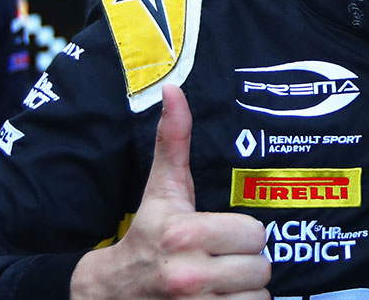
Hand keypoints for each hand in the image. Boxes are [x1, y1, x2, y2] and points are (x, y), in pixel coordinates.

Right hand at [71, 85, 269, 298]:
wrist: (107, 296)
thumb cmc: (146, 236)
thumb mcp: (161, 190)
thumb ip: (173, 140)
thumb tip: (173, 90)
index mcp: (184, 235)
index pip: (255, 234)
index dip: (242, 236)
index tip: (221, 237)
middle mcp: (188, 276)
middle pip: (261, 267)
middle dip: (245, 265)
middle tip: (221, 262)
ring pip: (258, 297)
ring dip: (244, 293)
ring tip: (219, 284)